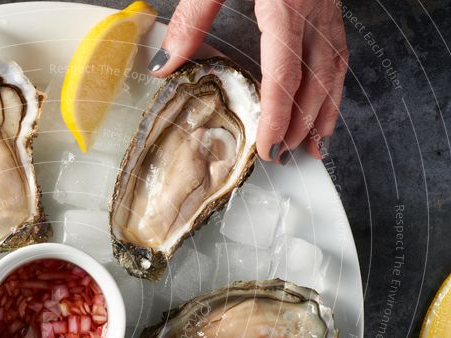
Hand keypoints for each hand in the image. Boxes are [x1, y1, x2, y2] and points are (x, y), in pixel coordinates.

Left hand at [147, 0, 347, 161]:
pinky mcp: (328, 2)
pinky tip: (328, 101)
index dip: (278, 114)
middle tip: (285, 155)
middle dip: (302, 122)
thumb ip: (192, 19)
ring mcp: (326, 6)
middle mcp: (312, 9)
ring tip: (314, 144)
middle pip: (313, 77)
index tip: (268, 145)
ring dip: (326, 109)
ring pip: (334, 68)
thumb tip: (166, 64)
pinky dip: (335, 82)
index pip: (283, 72)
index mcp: (284, 4)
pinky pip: (339, 50)